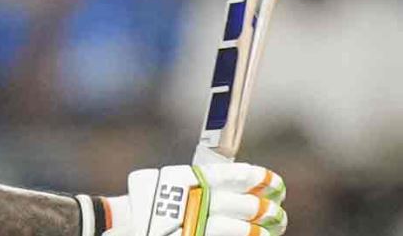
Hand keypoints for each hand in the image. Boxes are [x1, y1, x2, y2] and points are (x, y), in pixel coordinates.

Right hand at [77, 163, 286, 235]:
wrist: (128, 224)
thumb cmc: (152, 199)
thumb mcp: (171, 179)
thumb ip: (202, 178)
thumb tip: (245, 178)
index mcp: (188, 180)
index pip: (232, 176)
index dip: (257, 179)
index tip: (274, 183)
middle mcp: (193, 202)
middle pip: (239, 204)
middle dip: (263, 209)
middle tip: (276, 212)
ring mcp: (194, 225)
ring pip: (236, 228)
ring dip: (259, 230)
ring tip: (273, 228)